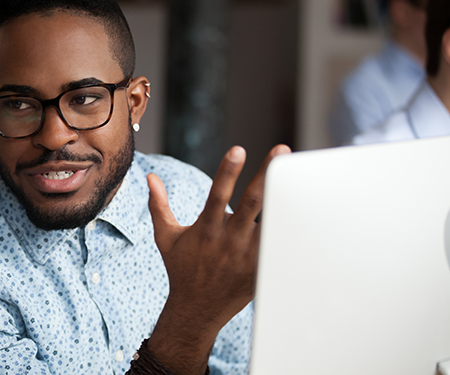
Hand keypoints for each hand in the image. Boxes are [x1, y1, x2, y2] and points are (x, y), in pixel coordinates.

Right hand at [145, 144, 290, 373]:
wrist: (197, 309)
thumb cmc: (181, 268)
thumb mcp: (166, 237)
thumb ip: (159, 205)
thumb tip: (150, 177)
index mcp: (206, 229)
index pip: (217, 194)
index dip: (227, 171)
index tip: (238, 149)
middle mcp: (228, 240)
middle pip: (252, 202)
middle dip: (266, 174)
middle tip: (281, 149)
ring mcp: (248, 255)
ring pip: (270, 221)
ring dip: (284, 198)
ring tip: (299, 176)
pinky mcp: (261, 268)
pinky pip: (278, 244)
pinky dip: (290, 228)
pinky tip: (307, 210)